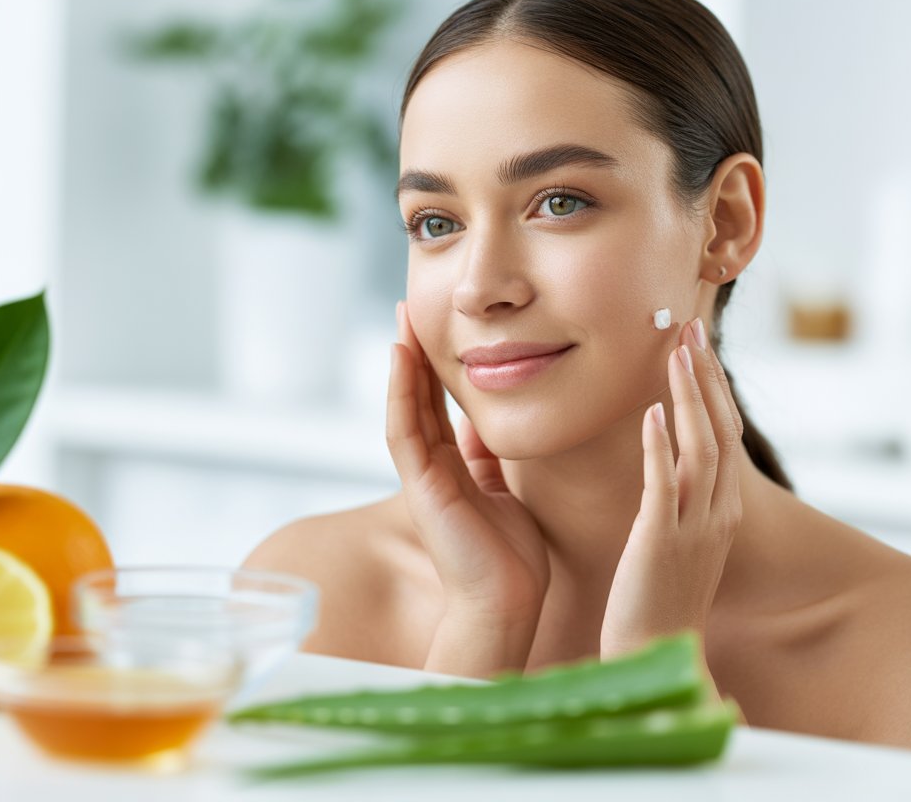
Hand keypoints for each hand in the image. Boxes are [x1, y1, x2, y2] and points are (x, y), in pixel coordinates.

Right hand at [387, 301, 549, 621]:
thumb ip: (487, 459)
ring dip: (402, 362)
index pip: (437, 407)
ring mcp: (422, 476)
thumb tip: (484, 426)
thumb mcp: (503, 491)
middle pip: (416, 399)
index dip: (433, 369)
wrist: (506, 603)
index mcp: (453, 469)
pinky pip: (404, 429)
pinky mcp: (421, 486)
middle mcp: (431, 469)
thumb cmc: (511, 559)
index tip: (433, 331)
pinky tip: (399, 356)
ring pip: (405, 407)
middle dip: (413, 354)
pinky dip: (399, 392)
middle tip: (409, 308)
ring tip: (402, 319)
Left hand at [600, 317, 743, 666]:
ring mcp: (695, 526)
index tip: (699, 345)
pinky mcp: (663, 541)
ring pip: (702, 447)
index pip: (724, 434)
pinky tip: (652, 412)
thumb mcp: (678, 540)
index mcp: (721, 509)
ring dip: (690, 396)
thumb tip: (662, 457)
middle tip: (690, 327)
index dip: (714, 387)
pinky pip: (666, 484)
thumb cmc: (658, 597)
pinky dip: (662, 445)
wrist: (656, 653)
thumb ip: (676, 499)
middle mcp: (717, 512)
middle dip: (707, 376)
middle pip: (721, 429)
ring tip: (676, 353)